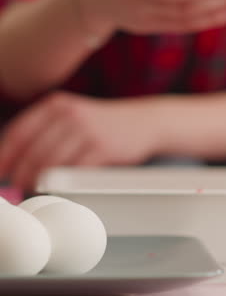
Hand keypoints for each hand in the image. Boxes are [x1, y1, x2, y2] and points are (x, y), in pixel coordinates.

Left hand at [0, 92, 163, 189]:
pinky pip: (75, 171)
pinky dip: (64, 184)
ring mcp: (87, 130)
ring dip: (40, 182)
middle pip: (33, 151)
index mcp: (56, 105)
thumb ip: (45, 131)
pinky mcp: (103, 148)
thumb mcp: (71, 117)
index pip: (19, 132)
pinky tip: (60, 189)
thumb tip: (15, 160)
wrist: (141, 122)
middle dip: (20, 174)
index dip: (4, 156)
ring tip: (36, 190)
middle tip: (17, 188)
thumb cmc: (101, 125)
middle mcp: (69, 114)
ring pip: (52, 164)